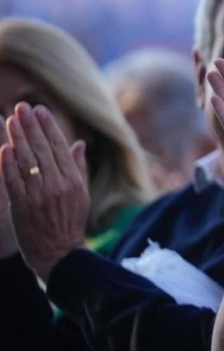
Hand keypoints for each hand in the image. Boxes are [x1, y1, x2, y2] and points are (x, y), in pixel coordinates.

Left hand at [1, 103, 88, 280]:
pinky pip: (14, 180)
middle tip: (22, 106)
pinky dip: (8, 163)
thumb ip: (78, 167)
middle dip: (31, 126)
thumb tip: (78, 144)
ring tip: (11, 119)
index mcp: (73, 180)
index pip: (59, 147)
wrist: (58, 253)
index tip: (40, 110)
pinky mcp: (22, 206)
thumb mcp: (81, 194)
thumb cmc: (70, 222)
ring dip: (17, 138)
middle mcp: (57, 185)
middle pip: (42, 149)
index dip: (49, 127)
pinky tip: (4, 148)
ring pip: (27, 160)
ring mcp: (39, 195)